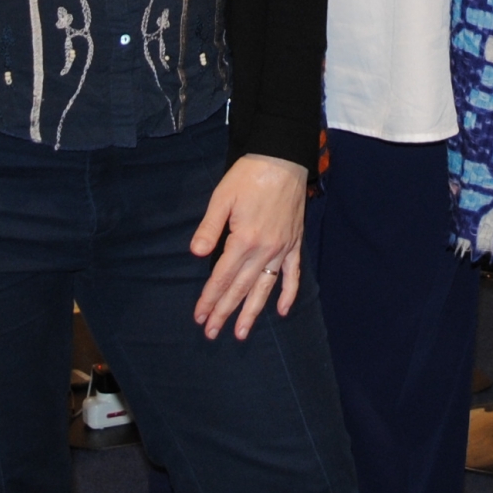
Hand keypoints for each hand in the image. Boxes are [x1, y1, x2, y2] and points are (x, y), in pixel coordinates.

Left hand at [189, 155, 311, 339]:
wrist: (284, 159)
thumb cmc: (249, 175)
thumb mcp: (222, 197)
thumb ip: (209, 228)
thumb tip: (197, 254)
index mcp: (243, 239)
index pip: (222, 277)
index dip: (209, 299)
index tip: (199, 317)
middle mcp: (264, 250)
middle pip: (240, 288)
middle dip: (225, 312)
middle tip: (212, 333)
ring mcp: (282, 249)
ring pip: (264, 288)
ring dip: (252, 312)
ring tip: (242, 333)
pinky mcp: (295, 243)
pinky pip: (293, 274)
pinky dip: (289, 294)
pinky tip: (283, 311)